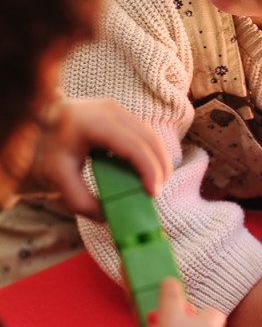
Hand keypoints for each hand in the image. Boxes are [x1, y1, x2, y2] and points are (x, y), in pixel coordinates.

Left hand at [29, 97, 171, 219]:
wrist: (37, 123)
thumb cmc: (46, 149)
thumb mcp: (57, 177)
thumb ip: (79, 200)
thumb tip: (107, 217)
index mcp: (93, 123)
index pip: (132, 146)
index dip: (148, 169)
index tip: (153, 193)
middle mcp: (109, 110)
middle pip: (148, 139)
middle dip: (159, 168)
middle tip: (156, 194)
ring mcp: (116, 109)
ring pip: (151, 135)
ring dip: (159, 161)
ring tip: (155, 185)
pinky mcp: (120, 113)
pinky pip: (144, 134)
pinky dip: (151, 154)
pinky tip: (148, 172)